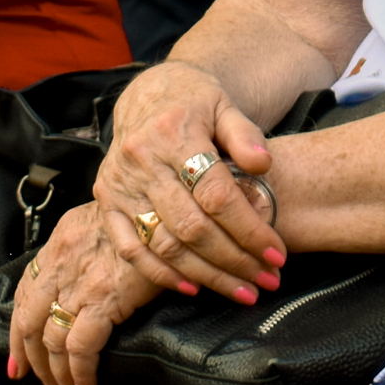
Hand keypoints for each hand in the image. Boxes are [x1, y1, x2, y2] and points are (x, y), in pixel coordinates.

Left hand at [11, 199, 168, 384]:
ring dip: (57, 377)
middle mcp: (61, 263)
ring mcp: (79, 282)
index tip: (20, 358)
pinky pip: (80, 348)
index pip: (25, 291)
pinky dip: (80, 374)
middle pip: (30, 322)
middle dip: (32, 362)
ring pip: (51, 341)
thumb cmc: (147, 212)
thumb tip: (90, 274)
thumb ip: (90, 246)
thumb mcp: (106, 218)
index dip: (18, 328)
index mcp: (60, 242)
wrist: (169, 204)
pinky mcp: (103, 298)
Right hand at [97, 61, 285, 299]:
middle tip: (267, 280)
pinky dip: (161, 274)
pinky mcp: (106, 203)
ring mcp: (119, 185)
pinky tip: (194, 288)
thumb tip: (263, 164)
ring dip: (206, 275)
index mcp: (174, 132)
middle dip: (234, 260)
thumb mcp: (225, 105)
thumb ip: (245, 134)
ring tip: (242, 290)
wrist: (149, 94)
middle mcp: (141, 160)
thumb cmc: (195, 101)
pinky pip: (131, 249)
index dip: (248, 227)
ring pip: (164, 245)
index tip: (277, 253)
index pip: (215, 193)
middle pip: (191, 226)